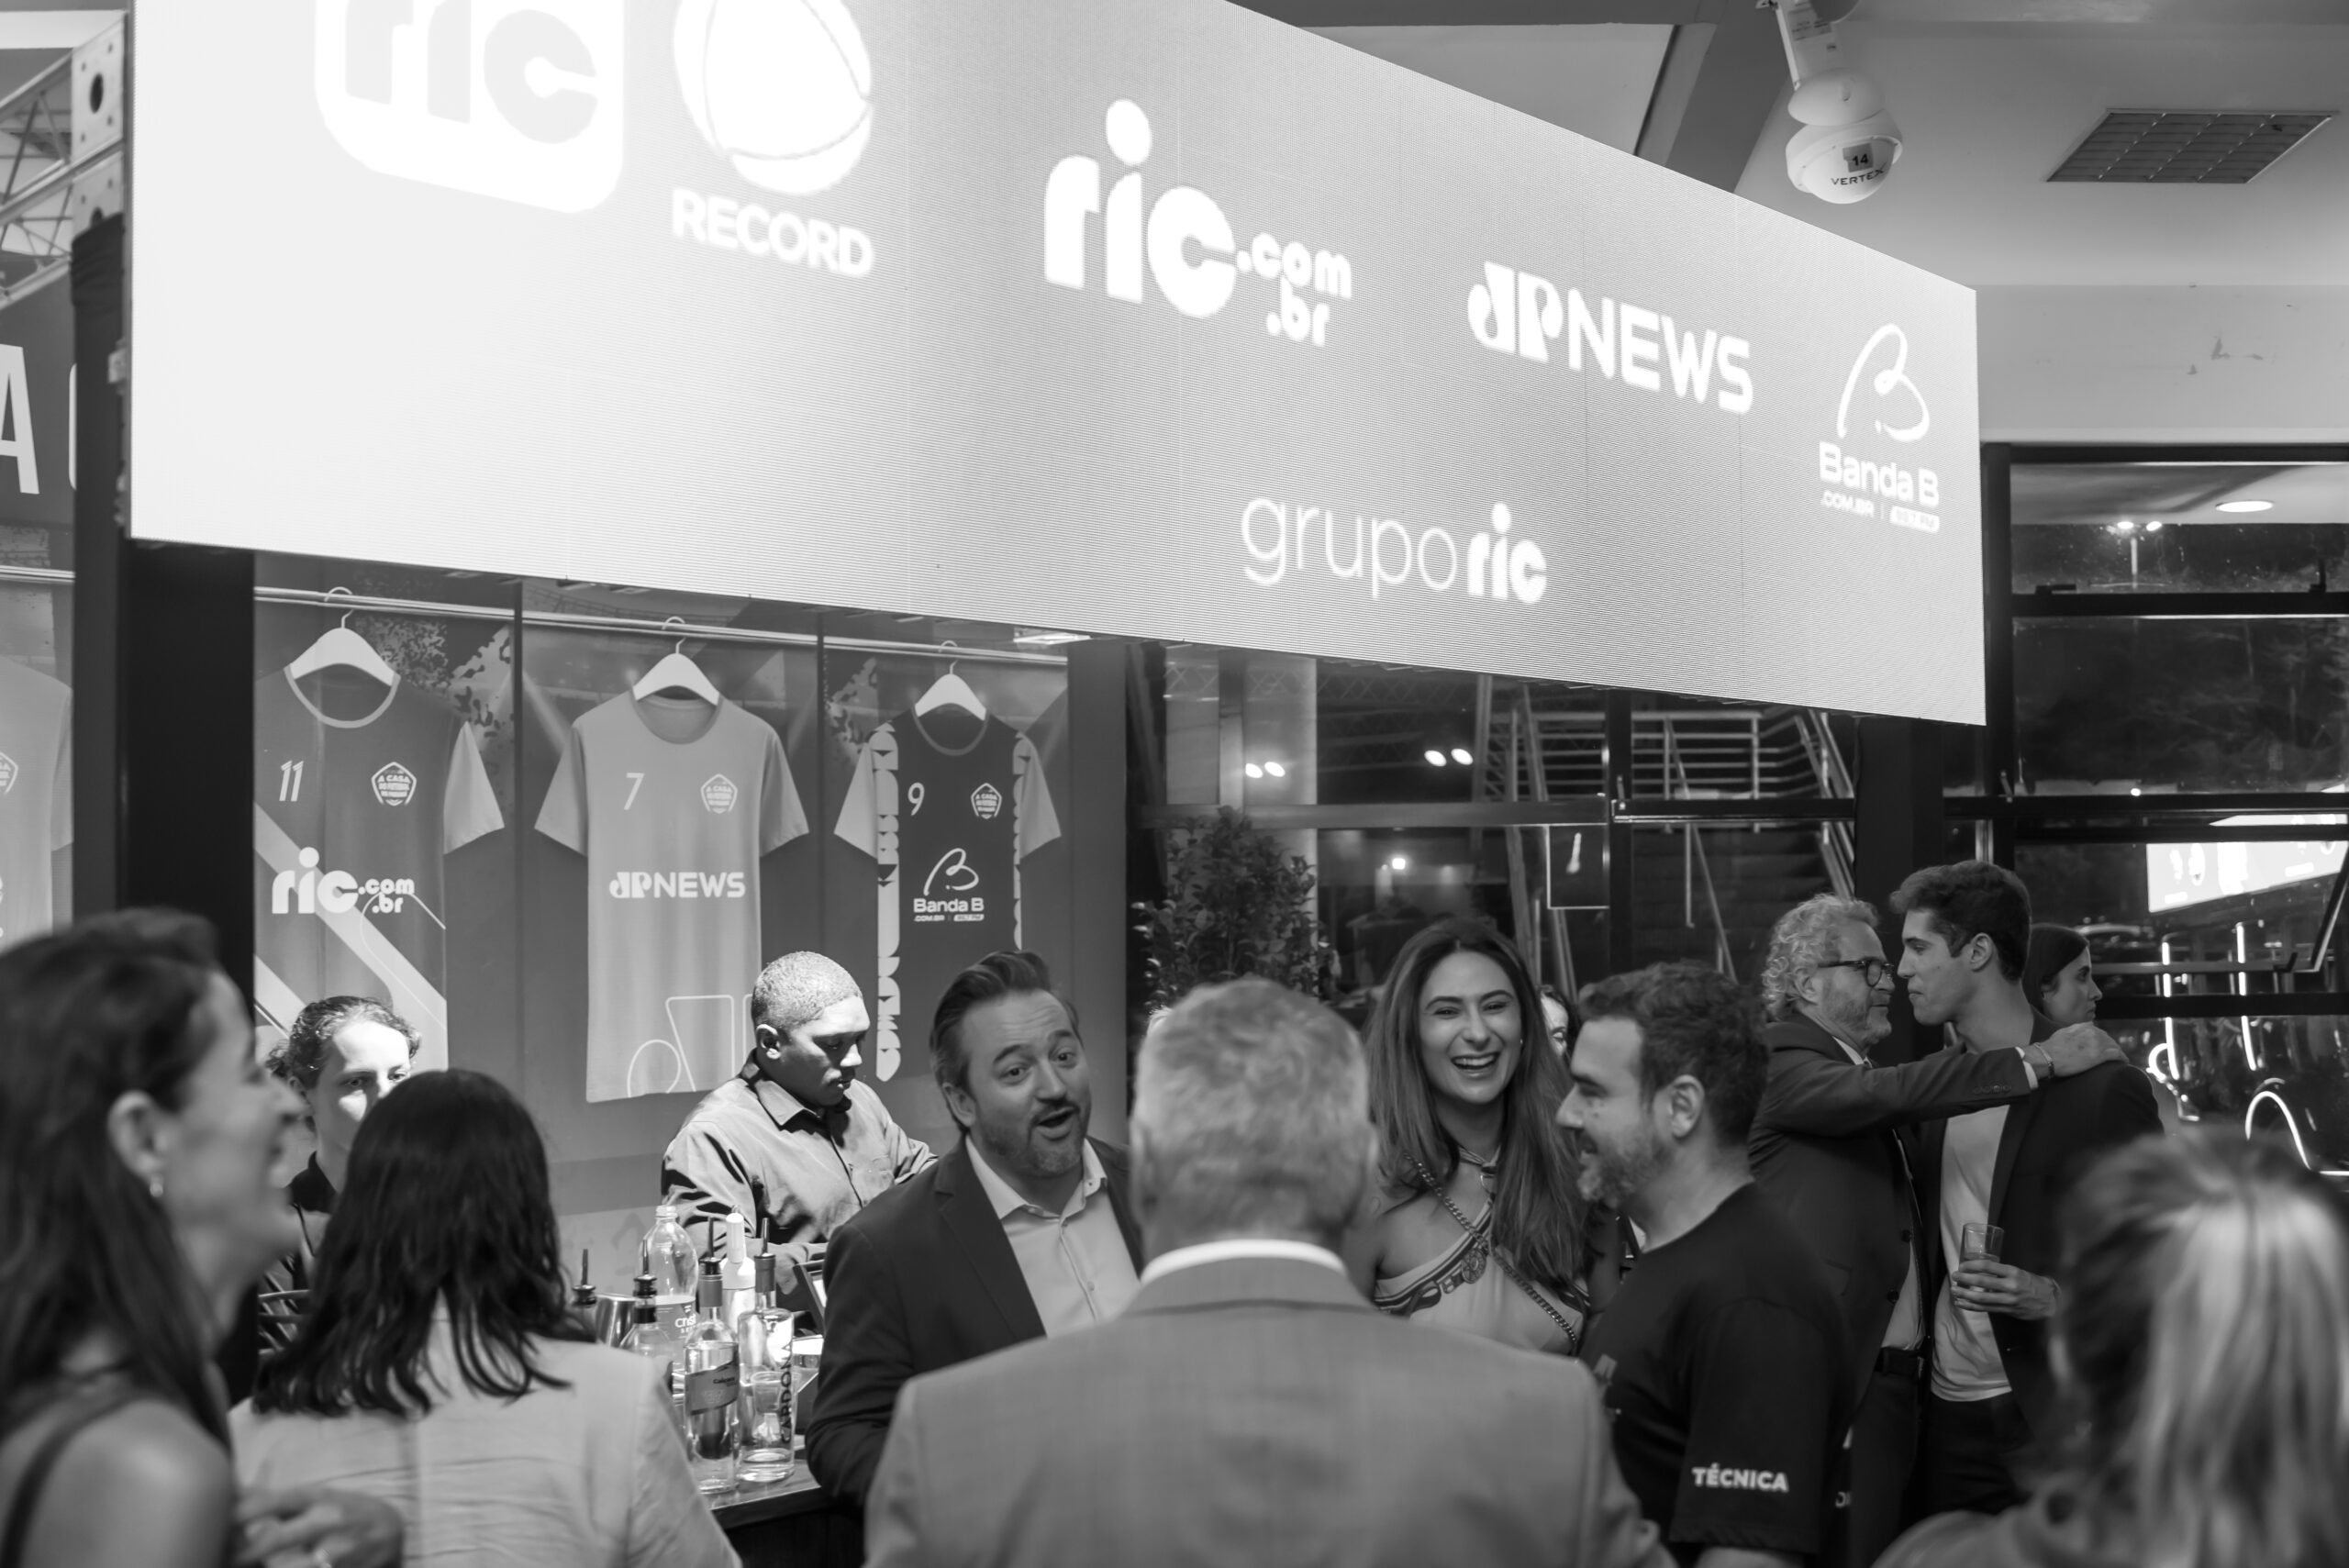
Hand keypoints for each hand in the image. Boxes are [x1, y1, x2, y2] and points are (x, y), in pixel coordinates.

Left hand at [235, 1486, 403, 1567]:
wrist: (392, 1534)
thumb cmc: (347, 1513)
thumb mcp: (319, 1497)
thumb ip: (276, 1499)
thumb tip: (233, 1490)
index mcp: (319, 1497)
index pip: (274, 1500)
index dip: (241, 1511)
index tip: (216, 1520)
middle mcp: (328, 1521)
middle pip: (274, 1539)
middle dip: (242, 1553)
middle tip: (224, 1558)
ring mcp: (336, 1552)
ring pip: (286, 1567)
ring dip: (267, 1567)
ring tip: (248, 1566)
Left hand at [1951, 1260, 2058, 1320]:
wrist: (2050, 1302)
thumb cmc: (2033, 1284)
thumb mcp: (2020, 1272)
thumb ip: (2002, 1272)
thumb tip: (1979, 1269)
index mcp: (2013, 1273)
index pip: (1988, 1266)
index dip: (1972, 1265)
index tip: (1962, 1265)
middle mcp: (2010, 1286)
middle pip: (1982, 1283)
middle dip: (1964, 1279)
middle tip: (1954, 1276)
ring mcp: (2008, 1301)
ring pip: (1981, 1298)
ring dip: (1964, 1294)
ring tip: (1953, 1291)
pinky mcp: (2006, 1311)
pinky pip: (1985, 1309)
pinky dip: (1971, 1306)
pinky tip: (1961, 1303)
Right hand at [2040, 1023, 2125, 1079]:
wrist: (2048, 1056)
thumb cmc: (2051, 1047)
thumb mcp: (2063, 1032)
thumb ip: (2074, 1030)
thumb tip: (2080, 1030)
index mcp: (2084, 1027)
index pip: (2098, 1032)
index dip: (2102, 1040)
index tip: (2102, 1046)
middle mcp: (2093, 1033)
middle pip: (2108, 1039)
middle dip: (2110, 1046)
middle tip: (2111, 1054)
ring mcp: (2097, 1044)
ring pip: (2114, 1046)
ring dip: (2117, 1052)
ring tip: (2119, 1059)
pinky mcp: (2100, 1055)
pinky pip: (2117, 1055)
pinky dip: (2122, 1058)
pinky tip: (2124, 1062)